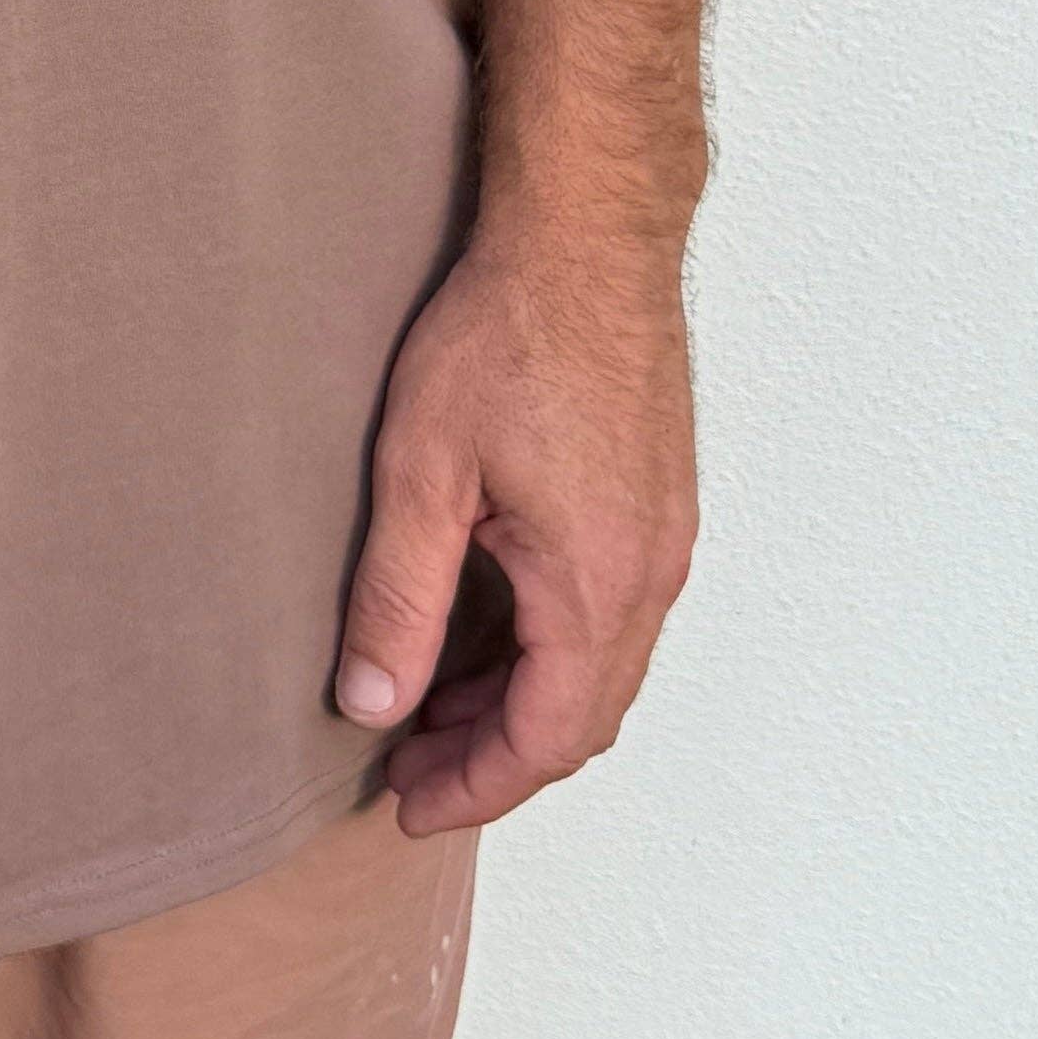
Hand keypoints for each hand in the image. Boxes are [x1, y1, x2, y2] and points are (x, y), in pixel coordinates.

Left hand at [332, 232, 698, 834]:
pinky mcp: (661, 502)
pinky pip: (617, 615)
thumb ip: (398, 598)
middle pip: (581, 717)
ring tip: (434, 701)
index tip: (408, 803)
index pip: (544, 740)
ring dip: (524, 702)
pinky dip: (555, 648)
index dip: (474, 786)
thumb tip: (371, 706)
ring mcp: (666, 538)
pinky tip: (490, 626)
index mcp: (595, 585)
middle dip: (494, 755)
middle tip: (407, 761)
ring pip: (603, 669)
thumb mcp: (423, 470)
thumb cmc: (506, 332)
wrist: (587, 234)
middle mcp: (650, 576)